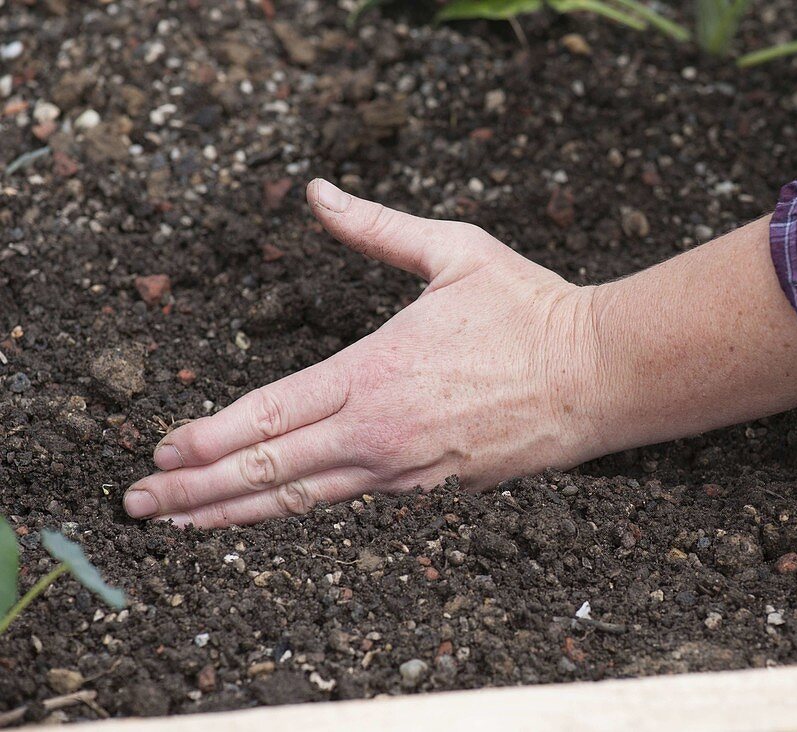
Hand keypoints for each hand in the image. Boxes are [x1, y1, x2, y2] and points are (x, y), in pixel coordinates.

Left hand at [124, 179, 605, 526]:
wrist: (599, 375)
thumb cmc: (529, 309)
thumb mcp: (453, 251)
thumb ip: (375, 228)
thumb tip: (316, 192)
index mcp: (373, 371)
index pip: (268, 414)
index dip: (207, 437)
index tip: (161, 452)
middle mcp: (379, 430)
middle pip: (269, 470)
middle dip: (196, 490)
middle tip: (139, 506)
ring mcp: (406, 468)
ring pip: (303, 499)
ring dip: (235, 513)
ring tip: (183, 526)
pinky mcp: (433, 488)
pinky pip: (354, 500)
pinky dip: (302, 509)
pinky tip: (274, 511)